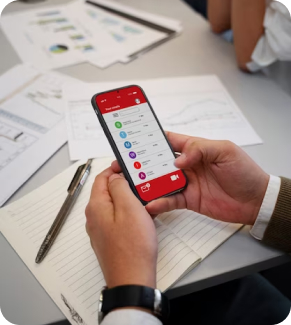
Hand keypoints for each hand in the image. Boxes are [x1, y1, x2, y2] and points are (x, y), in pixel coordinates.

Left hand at [85, 167, 156, 288]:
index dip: (114, 169)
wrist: (132, 279)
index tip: (127, 165)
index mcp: (96, 206)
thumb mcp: (129, 207)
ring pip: (114, 205)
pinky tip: (144, 216)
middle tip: (140, 182)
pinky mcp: (110, 239)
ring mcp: (101, 229)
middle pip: (107, 192)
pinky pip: (118, 219)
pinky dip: (129, 213)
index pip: (101, 178)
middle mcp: (95, 217)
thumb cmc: (133, 246)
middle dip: (123, 184)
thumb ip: (119, 187)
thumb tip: (114, 176)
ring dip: (128, 198)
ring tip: (145, 198)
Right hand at [112, 132, 268, 225]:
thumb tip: (177, 161)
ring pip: (161, 181)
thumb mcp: (225, 151)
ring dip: (147, 183)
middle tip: (124, 165)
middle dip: (142, 162)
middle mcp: (187, 165)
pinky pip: (170, 201)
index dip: (151, 139)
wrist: (255, 201)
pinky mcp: (188, 200)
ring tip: (131, 184)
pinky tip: (150, 204)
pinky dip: (159, 202)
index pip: (168, 141)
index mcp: (194, 149)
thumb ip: (200, 149)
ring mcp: (186, 183)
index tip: (134, 140)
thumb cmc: (244, 171)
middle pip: (159, 162)